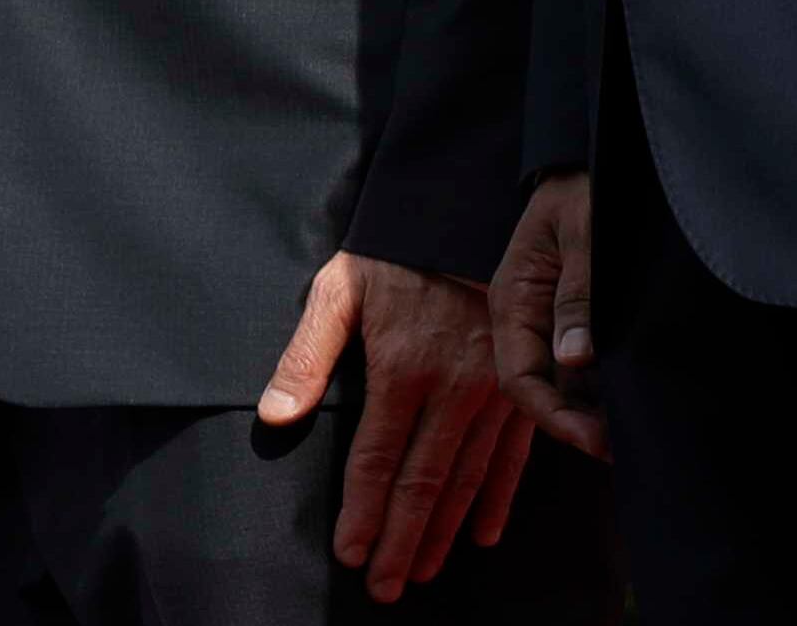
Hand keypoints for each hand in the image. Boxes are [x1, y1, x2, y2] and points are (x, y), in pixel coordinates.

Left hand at [259, 251, 533, 601]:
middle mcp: (453, 387)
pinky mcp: (522, 384)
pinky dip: (497, 498)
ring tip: (425, 571)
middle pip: (424, 483)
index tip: (352, 556)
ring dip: (444, 532)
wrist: (467, 210)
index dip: (364, 514)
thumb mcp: (340, 288)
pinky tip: (482, 533)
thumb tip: (274, 415)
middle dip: (403, 543)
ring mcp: (494, 389)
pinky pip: (512, 454)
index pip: (378, 460)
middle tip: (387, 589)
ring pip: (467, 478)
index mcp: (404, 367)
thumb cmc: (395, 251)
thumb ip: (307, 354)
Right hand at [488, 172, 606, 458]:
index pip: (520, 378)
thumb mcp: (584, 234)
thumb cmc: (587, 187)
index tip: (596, 440)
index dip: (554, 416)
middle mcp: (528, 318)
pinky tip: (634, 400)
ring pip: (567, 384)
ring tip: (636, 432)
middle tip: (625, 447)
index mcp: (514, 300)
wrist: (597, 155)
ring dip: (595, 410)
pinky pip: (586, 365)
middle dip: (578, 425)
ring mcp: (553, 320)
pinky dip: (606, 388)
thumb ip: (579, 294)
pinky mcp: (579, 317)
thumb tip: (576, 359)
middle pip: (543, 390)